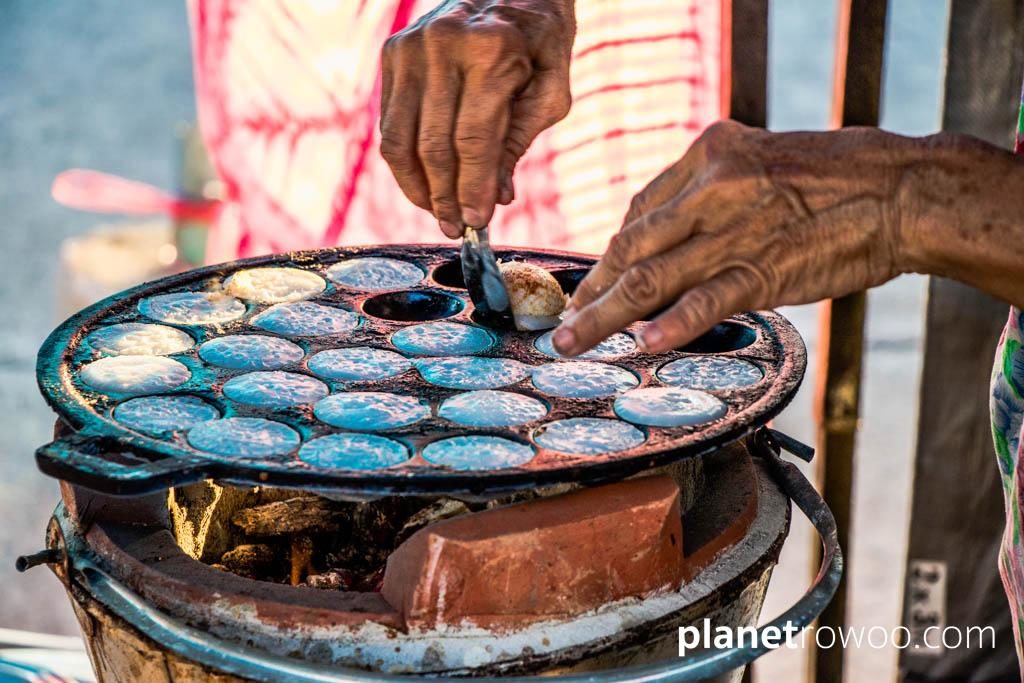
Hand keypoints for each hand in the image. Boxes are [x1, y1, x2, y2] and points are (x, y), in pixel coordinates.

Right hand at [380, 0, 574, 237]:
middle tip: (456, 229)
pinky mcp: (393, 53)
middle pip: (433, 146)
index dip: (472, 189)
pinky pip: (390, 124)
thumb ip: (519, 143)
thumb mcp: (550, 90)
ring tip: (438, 213)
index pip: (472, 140)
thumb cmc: (540, 40)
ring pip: (400, 140)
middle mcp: (442, 45)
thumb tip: (493, 199)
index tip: (477, 223)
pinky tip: (424, 183)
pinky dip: (404, 162)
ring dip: (417, 188)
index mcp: (490, 51)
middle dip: (445, 197)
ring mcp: (410, 47)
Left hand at [552, 121, 932, 355]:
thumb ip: (714, 197)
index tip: (597, 281)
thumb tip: (671, 242)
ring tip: (573, 341)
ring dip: (605, 314)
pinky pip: (705, 299)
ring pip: (652, 276)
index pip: (642, 209)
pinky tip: (642, 344)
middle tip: (566, 320)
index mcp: (710, 152)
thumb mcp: (763, 163)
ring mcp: (736, 225)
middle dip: (594, 287)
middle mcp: (713, 184)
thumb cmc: (837, 180)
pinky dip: (670, 325)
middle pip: (633, 243)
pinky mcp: (765, 265)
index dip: (613, 253)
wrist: (904, 188)